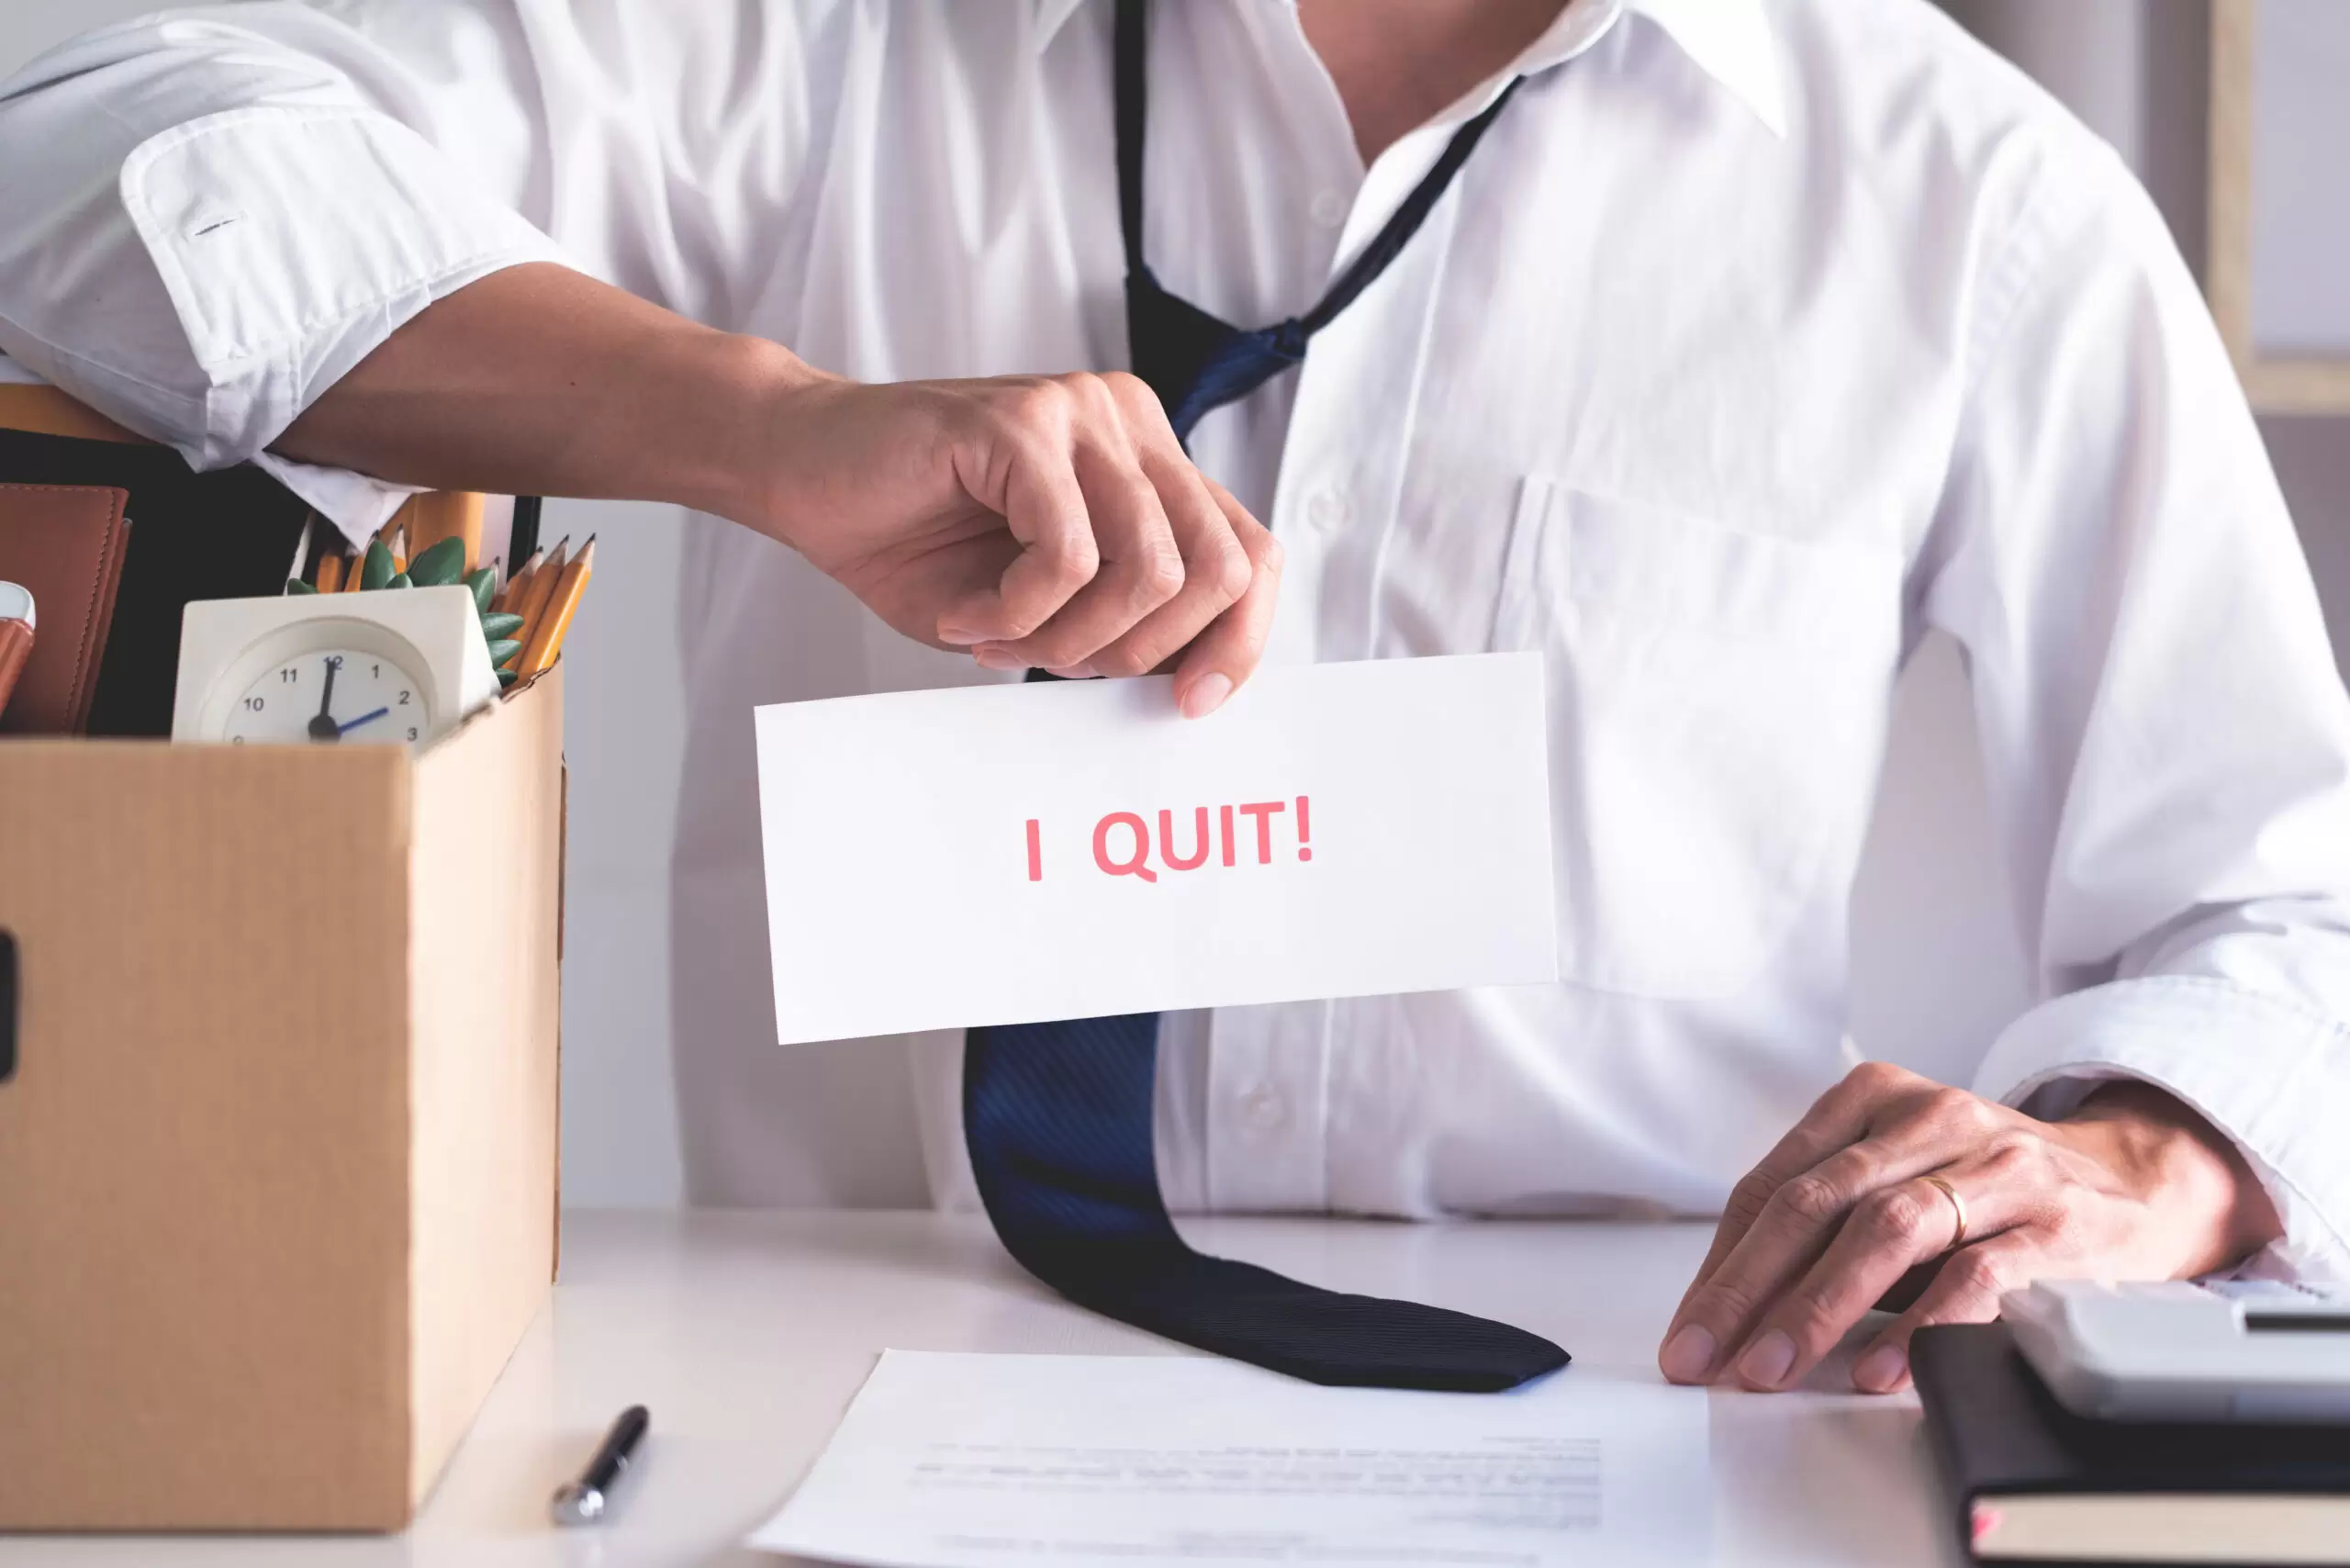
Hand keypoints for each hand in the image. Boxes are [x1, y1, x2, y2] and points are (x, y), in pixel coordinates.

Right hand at [742, 366, 1279, 717]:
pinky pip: (1069, 556)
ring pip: (1151, 569)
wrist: (799, 471)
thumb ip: (1119, 623)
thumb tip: (1191, 683)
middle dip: (1145, 652)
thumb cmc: (911, 539)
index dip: (1238, 642)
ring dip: (1072, 638)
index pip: (1250, 554)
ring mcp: (1082, 413)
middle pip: (1221, 568)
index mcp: (1149, 463)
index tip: (1189, 705)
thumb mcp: (1039, 605)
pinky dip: (1018, 613)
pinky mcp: (1025, 422)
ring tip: (1001, 638)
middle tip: (1059, 665)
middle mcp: (1130, 424)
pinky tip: (968, 615)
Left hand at [1657, 1064, 2280, 1395]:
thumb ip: (1827, 1226)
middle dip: (1748, 1287)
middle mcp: (1931, 1118)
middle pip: (1816, 1201)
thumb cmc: (1990, 1192)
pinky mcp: (2056, 1221)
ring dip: (1819, 1306)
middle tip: (1706, 1354)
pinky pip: (1976, 1273)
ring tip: (1773, 1366)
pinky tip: (1880, 1369)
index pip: (1773, 1183)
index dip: (1722, 1263)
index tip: (1688, 1329)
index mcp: (1875, 1099)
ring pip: (1887, 1228)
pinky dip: (1921, 1325)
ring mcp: (1997, 1165)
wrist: (2135, 1183)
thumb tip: (1735, 1314)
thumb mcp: (1900, 1181)